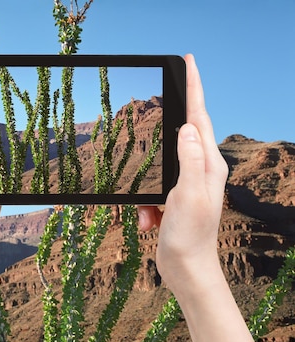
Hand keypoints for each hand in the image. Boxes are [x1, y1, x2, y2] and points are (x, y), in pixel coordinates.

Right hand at [137, 54, 228, 297]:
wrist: (186, 270)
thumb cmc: (190, 236)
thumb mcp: (187, 195)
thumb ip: (188, 160)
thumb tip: (186, 127)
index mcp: (208, 165)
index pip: (199, 117)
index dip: (194, 88)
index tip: (188, 62)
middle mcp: (200, 170)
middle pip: (179, 136)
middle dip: (163, 132)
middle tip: (154, 113)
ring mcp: (185, 185)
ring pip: (158, 168)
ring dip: (147, 191)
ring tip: (151, 214)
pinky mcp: (171, 199)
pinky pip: (150, 192)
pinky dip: (144, 206)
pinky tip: (148, 223)